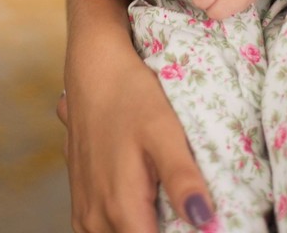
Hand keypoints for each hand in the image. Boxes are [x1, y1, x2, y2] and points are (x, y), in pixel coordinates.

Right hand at [58, 43, 215, 230]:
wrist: (93, 69)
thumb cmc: (131, 95)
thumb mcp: (164, 131)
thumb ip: (182, 179)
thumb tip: (205, 220)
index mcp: (121, 207)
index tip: (204, 228)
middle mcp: (96, 218)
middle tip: (190, 216)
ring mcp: (84, 212)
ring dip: (143, 230)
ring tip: (172, 215)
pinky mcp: (81, 201)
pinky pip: (103, 232)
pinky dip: (125, 227)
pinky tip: (146, 208)